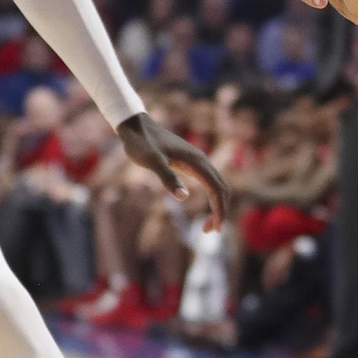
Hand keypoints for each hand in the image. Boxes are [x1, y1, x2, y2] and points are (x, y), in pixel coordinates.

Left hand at [117, 113, 230, 231]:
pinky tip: (201, 205)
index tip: (215, 228)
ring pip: (217, 184)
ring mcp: (197, 160)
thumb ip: (167, 178)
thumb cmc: (142, 143)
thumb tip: (184, 197)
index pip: (217, 188)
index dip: (219, 209)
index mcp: (196, 161)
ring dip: (217, 204)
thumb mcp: (151, 162)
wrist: (136, 125)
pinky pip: (208, 181)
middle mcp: (201, 160)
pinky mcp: (190, 162)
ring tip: (206, 225)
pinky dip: (211, 196)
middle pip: (222, 187)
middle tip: (210, 231)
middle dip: (220, 210)